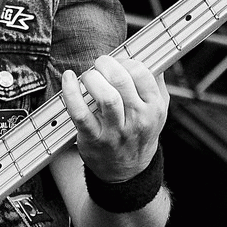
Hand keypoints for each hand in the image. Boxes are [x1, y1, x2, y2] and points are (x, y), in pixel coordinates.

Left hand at [62, 56, 168, 182]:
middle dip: (106, 65)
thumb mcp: (157, 111)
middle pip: (122, 81)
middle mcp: (138, 119)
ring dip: (92, 78)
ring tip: (88, 76)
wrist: (127, 171)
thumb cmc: (139, 133)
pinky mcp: (93, 138)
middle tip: (99, 65)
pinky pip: (80, 112)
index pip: (142, 73)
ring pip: (105, 96)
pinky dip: (71, 92)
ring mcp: (115, 131)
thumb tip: (146, 55)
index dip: (125, 61)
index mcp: (155, 108)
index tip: (116, 63)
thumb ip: (155, 83)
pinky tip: (68, 79)